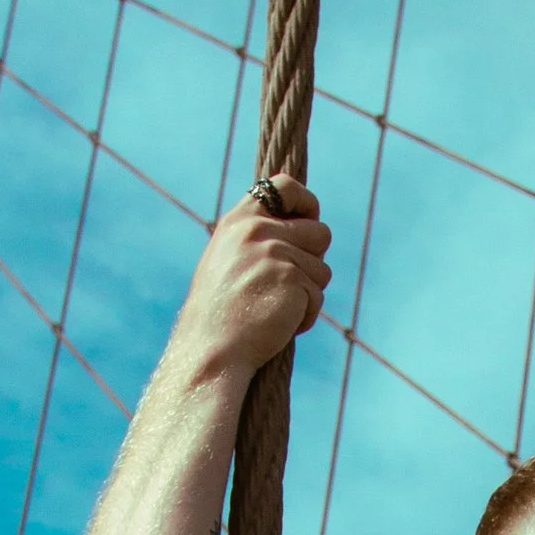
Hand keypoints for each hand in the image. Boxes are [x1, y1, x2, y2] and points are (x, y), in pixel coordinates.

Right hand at [173, 177, 331, 379]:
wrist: (211, 349)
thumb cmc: (220, 314)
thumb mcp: (228, 261)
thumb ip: (257, 239)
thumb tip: (304, 230)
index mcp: (239, 221)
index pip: (285, 186)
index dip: (306, 202)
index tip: (309, 220)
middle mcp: (257, 231)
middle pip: (320, 232)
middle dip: (313, 261)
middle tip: (290, 285)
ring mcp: (276, 253)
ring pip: (323, 270)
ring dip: (308, 294)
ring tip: (276, 309)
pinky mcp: (293, 279)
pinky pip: (318, 297)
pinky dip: (305, 317)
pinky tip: (278, 325)